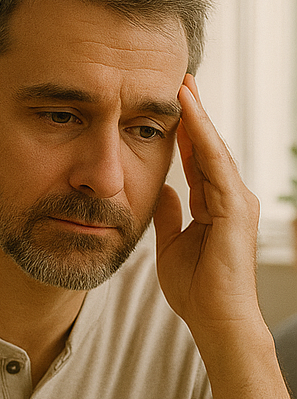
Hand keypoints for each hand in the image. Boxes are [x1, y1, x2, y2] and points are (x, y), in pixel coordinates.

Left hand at [153, 74, 261, 339]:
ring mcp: (237, 202)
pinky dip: (203, 140)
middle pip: (208, 146)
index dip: (184, 131)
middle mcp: (230, 197)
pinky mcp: (236, 209)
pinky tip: (190, 118)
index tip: (169, 104)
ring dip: (198, 117)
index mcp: (215, 205)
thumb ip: (169, 216)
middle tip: (180, 79)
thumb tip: (162, 191)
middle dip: (194, 113)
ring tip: (184, 86)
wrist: (215, 319)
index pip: (197, 159)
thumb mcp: (170, 244)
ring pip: (214, 149)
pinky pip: (216, 166)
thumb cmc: (196, 289)